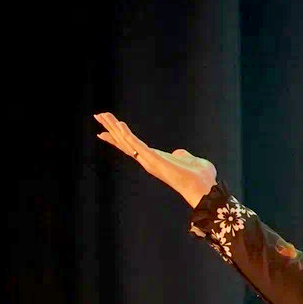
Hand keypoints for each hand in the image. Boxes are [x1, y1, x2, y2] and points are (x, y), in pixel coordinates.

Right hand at [93, 112, 217, 206]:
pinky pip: (137, 145)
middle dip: (111, 129)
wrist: (204, 187)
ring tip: (102, 115)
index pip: (132, 146)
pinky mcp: (153, 159)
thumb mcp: (189, 160)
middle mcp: (149, 160)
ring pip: (127, 141)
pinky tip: (119, 124)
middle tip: (98, 116)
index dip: (119, 138)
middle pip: (125, 142)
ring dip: (114, 127)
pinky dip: (127, 135)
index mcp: (156, 159)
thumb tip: (180, 153)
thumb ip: (182, 155)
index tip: (104, 131)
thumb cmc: (200, 177)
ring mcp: (150, 160)